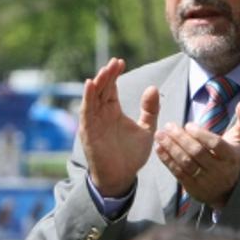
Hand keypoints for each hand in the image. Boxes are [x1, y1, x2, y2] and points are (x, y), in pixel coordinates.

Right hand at [80, 58, 159, 196]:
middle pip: (101, 89)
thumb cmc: (131, 155)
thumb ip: (150, 110)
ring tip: (104, 70)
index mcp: (113, 111)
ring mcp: (93, 122)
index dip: (114, 74)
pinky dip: (87, 98)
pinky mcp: (88, 132)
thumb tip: (152, 88)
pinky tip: (90, 84)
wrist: (121, 177)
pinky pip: (86, 112)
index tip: (120, 62)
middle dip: (107, 75)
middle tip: (115, 62)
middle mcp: (101, 114)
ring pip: (93, 97)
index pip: (111, 88)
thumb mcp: (146, 130)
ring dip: (98, 83)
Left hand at [155, 100, 239, 208]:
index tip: (188, 124)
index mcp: (230, 156)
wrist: (228, 190)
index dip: (201, 134)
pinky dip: (167, 160)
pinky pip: (178, 173)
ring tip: (160, 135)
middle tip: (168, 126)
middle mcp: (219, 170)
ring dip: (171, 148)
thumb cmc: (231, 158)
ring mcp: (205, 181)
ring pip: (186, 163)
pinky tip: (159, 148)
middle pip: (197, 153)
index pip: (215, 144)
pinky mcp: (193, 188)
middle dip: (181, 139)